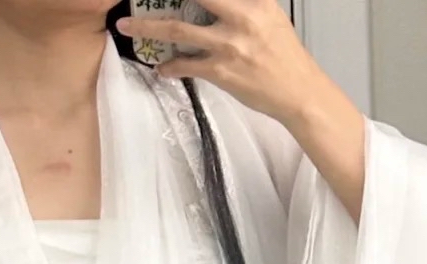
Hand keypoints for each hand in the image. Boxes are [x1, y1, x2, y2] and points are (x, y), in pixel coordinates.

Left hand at [118, 2, 366, 219]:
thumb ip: (245, 4)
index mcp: (254, 1)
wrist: (298, 92)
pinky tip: (162, 69)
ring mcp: (229, 45)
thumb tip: (219, 4)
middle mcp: (240, 17)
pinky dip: (171, 67)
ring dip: (148, 28)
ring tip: (128, 26)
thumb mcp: (270, 15)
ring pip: (178, 30)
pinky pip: (187, 66)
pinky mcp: (222, 71)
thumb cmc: (285, 56)